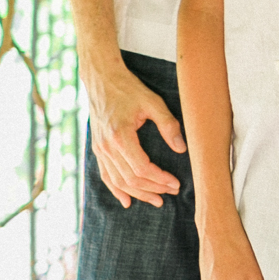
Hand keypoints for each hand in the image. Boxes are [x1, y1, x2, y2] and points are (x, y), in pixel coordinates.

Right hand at [83, 56, 185, 205]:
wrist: (102, 79)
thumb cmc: (128, 88)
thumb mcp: (152, 102)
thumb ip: (168, 125)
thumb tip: (181, 149)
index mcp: (120, 136)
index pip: (142, 169)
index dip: (160, 179)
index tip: (176, 182)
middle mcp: (107, 146)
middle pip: (130, 179)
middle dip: (153, 189)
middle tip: (171, 192)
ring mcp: (99, 149)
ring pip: (118, 181)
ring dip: (138, 194)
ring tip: (156, 200)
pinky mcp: (97, 149)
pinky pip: (106, 175)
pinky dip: (116, 190)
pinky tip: (127, 201)